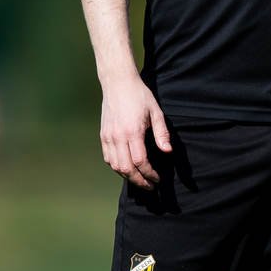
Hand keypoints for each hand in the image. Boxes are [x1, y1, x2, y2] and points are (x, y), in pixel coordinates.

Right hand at [99, 73, 171, 188]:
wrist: (118, 83)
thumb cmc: (140, 96)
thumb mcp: (156, 112)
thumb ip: (162, 133)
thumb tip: (168, 151)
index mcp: (132, 132)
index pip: (140, 162)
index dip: (149, 174)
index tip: (158, 179)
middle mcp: (117, 136)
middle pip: (126, 168)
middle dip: (139, 181)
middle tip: (150, 186)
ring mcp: (108, 136)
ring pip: (115, 166)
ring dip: (127, 176)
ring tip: (140, 180)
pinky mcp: (103, 135)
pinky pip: (108, 158)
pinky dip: (117, 167)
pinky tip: (127, 169)